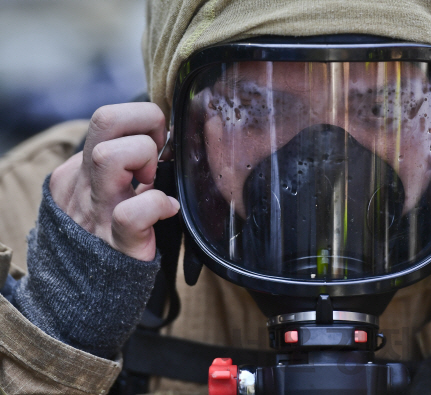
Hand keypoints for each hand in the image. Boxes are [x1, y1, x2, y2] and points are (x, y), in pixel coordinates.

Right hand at [49, 103, 179, 260]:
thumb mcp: (106, 191)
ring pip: (109, 156)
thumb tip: (167, 143)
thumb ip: (123, 166)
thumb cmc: (111, 236)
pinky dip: (157, 205)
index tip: (159, 141)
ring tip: (155, 182)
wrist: (89, 294)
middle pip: (104, 120)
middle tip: (160, 152)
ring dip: (146, 160)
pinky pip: (131, 213)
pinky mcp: (117, 241)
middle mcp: (83, 183)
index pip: (106, 118)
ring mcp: (97, 211)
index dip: (140, 119)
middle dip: (145, 123)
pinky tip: (167, 210)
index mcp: (81, 169)